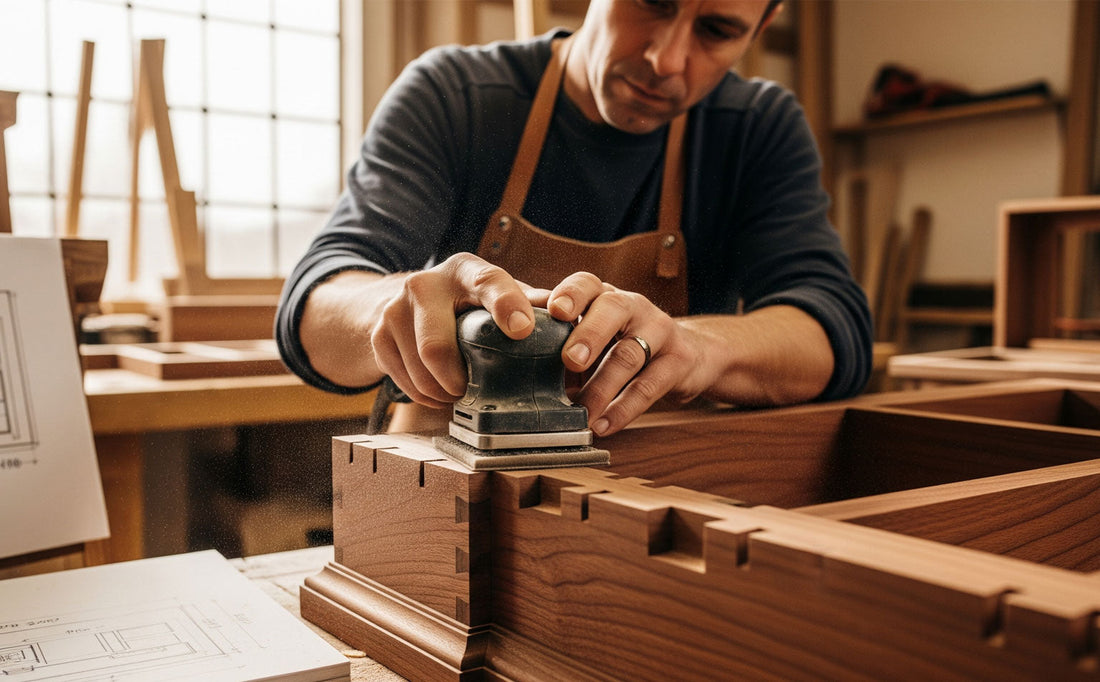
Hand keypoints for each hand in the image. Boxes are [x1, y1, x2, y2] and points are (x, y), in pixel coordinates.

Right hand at [369, 252, 546, 407]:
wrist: (405, 302)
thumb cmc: (468, 303)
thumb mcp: (497, 295)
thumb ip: (530, 303)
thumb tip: (568, 315)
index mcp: (466, 271)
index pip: (488, 283)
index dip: (506, 305)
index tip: (522, 329)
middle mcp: (425, 284)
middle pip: (438, 346)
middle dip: (459, 380)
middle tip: (475, 391)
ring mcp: (395, 309)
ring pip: (421, 370)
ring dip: (445, 393)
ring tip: (460, 393)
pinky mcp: (377, 334)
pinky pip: (406, 382)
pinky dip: (427, 396)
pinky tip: (440, 391)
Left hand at [545, 273, 708, 436]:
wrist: (686, 356)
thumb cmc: (620, 345)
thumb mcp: (591, 336)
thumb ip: (557, 342)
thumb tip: (503, 362)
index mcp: (603, 297)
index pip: (587, 284)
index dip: (572, 294)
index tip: (555, 311)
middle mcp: (633, 307)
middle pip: (613, 309)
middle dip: (589, 334)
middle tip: (569, 361)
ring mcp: (659, 331)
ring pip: (630, 353)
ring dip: (603, 386)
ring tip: (582, 413)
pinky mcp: (678, 361)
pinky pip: (650, 385)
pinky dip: (625, 409)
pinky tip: (605, 425)